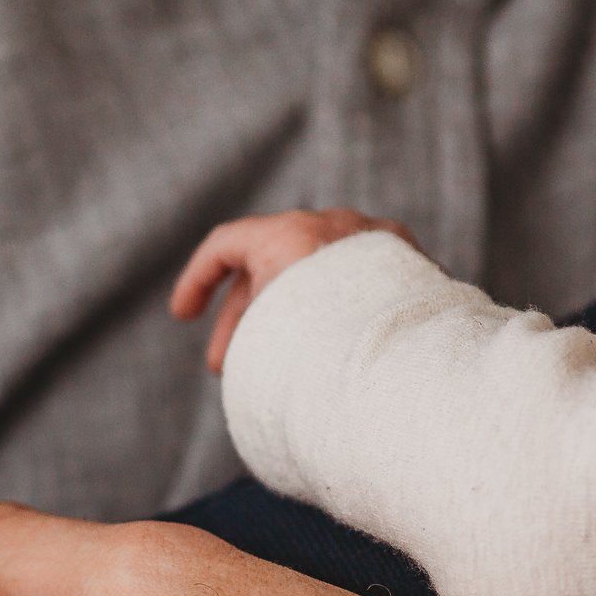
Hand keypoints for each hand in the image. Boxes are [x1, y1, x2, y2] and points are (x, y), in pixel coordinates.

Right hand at [171, 209, 418, 371]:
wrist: (404, 369)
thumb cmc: (325, 356)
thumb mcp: (265, 341)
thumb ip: (253, 328)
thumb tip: (259, 351)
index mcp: (289, 235)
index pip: (226, 246)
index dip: (197, 280)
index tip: (183, 316)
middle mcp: (335, 226)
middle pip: (274, 265)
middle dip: (246, 317)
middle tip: (226, 366)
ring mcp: (377, 242)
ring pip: (319, 273)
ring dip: (293, 316)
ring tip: (280, 366)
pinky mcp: (412, 265)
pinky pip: (361, 282)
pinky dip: (338, 311)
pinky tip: (336, 350)